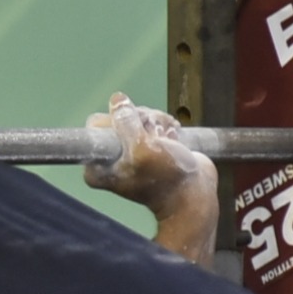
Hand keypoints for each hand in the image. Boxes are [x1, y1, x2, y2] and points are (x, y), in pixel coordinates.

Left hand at [82, 93, 217, 217]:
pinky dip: (165, 126)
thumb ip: (126, 122)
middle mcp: (109, 158)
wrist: (195, 194)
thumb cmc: (168, 178)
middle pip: (119, 118)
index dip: (121, 122)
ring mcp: (129, 151)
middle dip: (143, 121)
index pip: (97, 124)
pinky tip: (173, 138)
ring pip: (138, 118)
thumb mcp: (143, 147)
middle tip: (158, 137)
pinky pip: (151, 123)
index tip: (139, 137)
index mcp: (97, 166)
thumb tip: (117, 99)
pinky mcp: (147, 146)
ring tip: (168, 140)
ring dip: (157, 123)